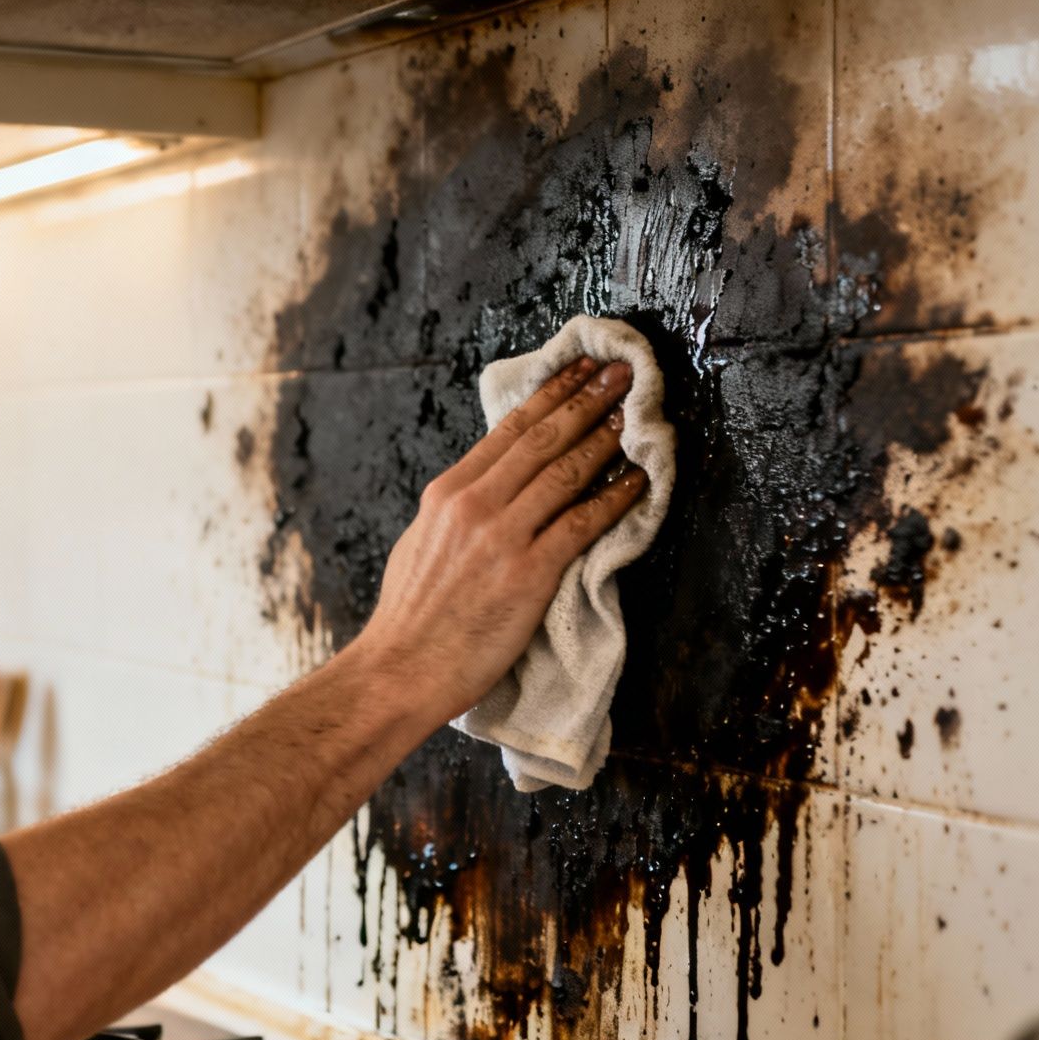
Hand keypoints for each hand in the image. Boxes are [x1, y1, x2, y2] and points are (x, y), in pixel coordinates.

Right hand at [349, 358, 648, 723]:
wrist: (401, 668)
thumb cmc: (411, 616)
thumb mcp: (422, 541)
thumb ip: (456, 511)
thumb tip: (487, 489)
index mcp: (447, 492)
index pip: (509, 429)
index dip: (551, 394)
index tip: (580, 370)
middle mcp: (475, 504)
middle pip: (543, 439)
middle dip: (587, 400)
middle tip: (621, 373)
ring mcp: (502, 537)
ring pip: (565, 473)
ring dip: (606, 441)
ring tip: (634, 417)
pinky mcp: (529, 574)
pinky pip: (582, 525)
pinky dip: (614, 499)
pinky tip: (638, 483)